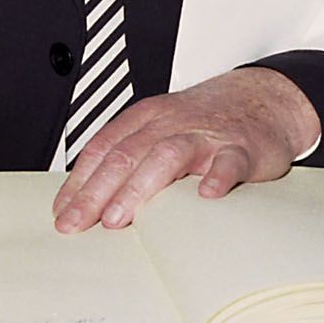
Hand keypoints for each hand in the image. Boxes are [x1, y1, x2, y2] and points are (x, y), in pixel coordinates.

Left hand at [52, 68, 319, 232]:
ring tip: (119, 217)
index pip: (103, 148)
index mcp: (147, 119)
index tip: (61, 212)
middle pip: (126, 155)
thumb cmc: (205, 122)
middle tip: (76, 224)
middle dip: (96, 192)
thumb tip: (91, 200)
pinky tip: (207, 195)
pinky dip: (217, 177)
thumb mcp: (161, 129)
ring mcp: (205, 135)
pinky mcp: (241, 148)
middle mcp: (171, 123)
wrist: (262, 99)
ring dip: (139, 187)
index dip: (79, 181)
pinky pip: (228, 162)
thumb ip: (131, 158)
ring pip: (167, 156)